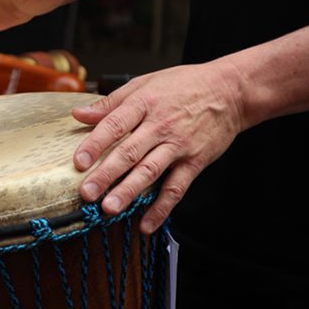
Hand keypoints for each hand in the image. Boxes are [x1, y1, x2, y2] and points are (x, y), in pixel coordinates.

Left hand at [72, 61, 243, 233]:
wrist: (230, 91)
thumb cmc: (183, 85)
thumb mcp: (144, 83)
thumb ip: (110, 103)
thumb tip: (78, 114)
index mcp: (144, 104)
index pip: (114, 125)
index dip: (95, 144)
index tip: (78, 162)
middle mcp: (160, 126)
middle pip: (129, 152)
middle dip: (106, 174)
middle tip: (87, 193)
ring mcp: (178, 145)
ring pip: (150, 172)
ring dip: (129, 192)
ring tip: (110, 208)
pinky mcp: (195, 162)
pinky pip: (176, 188)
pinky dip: (162, 207)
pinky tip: (146, 224)